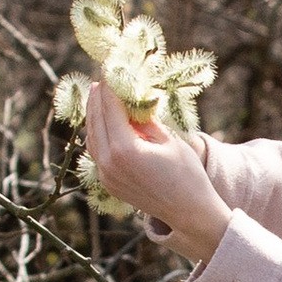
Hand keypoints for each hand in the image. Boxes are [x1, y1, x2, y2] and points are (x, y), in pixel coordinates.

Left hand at [84, 81, 232, 259]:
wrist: (189, 213)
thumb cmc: (186, 174)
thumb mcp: (168, 139)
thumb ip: (145, 119)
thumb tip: (132, 98)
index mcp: (124, 149)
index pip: (110, 108)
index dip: (110, 85)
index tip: (109, 68)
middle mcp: (109, 163)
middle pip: (96, 120)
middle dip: (98, 97)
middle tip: (101, 77)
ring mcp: (106, 175)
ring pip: (92, 137)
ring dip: (94, 114)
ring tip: (98, 95)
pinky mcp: (108, 183)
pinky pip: (96, 151)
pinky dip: (97, 133)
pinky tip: (102, 122)